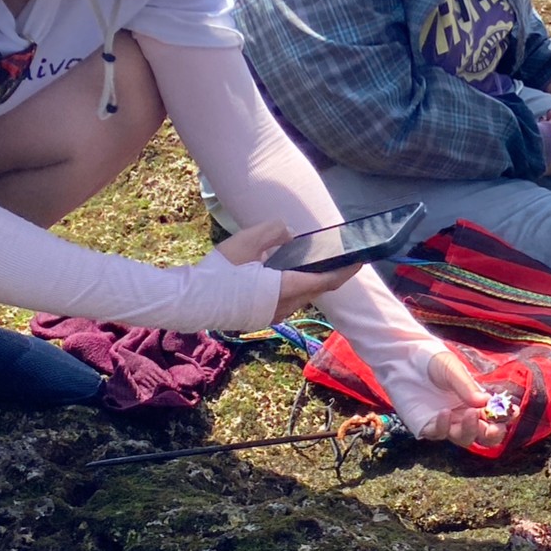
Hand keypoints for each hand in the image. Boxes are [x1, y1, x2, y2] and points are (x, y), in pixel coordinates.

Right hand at [212, 221, 362, 313]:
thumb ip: (274, 232)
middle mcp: (283, 306)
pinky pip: (288, 303)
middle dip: (328, 275)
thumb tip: (291, 236)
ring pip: (301, 297)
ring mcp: (273, 316)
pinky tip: (284, 276)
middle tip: (336, 258)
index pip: (324, 281)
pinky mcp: (262, 318)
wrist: (192, 301)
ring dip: (308, 282)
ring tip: (310, 264)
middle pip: (315, 290)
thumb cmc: (218, 271)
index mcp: (283, 288)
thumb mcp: (246, 241)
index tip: (359, 260)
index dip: (344, 271)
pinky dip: (294, 288)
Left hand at [411, 349, 495, 448]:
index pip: (496, 417)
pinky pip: (439, 434)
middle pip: (484, 436)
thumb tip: (486, 401)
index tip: (511, 412)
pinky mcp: (427, 426)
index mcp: (475, 402)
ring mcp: (446, 423)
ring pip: (464, 439)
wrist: (405, 359)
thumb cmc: (432, 361)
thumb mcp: (452, 369)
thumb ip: (467, 387)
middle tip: (491, 427)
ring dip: (469, 430)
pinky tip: (444, 413)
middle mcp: (463, 416)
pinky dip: (444, 427)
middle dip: (491, 434)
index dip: (505, 418)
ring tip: (468, 414)